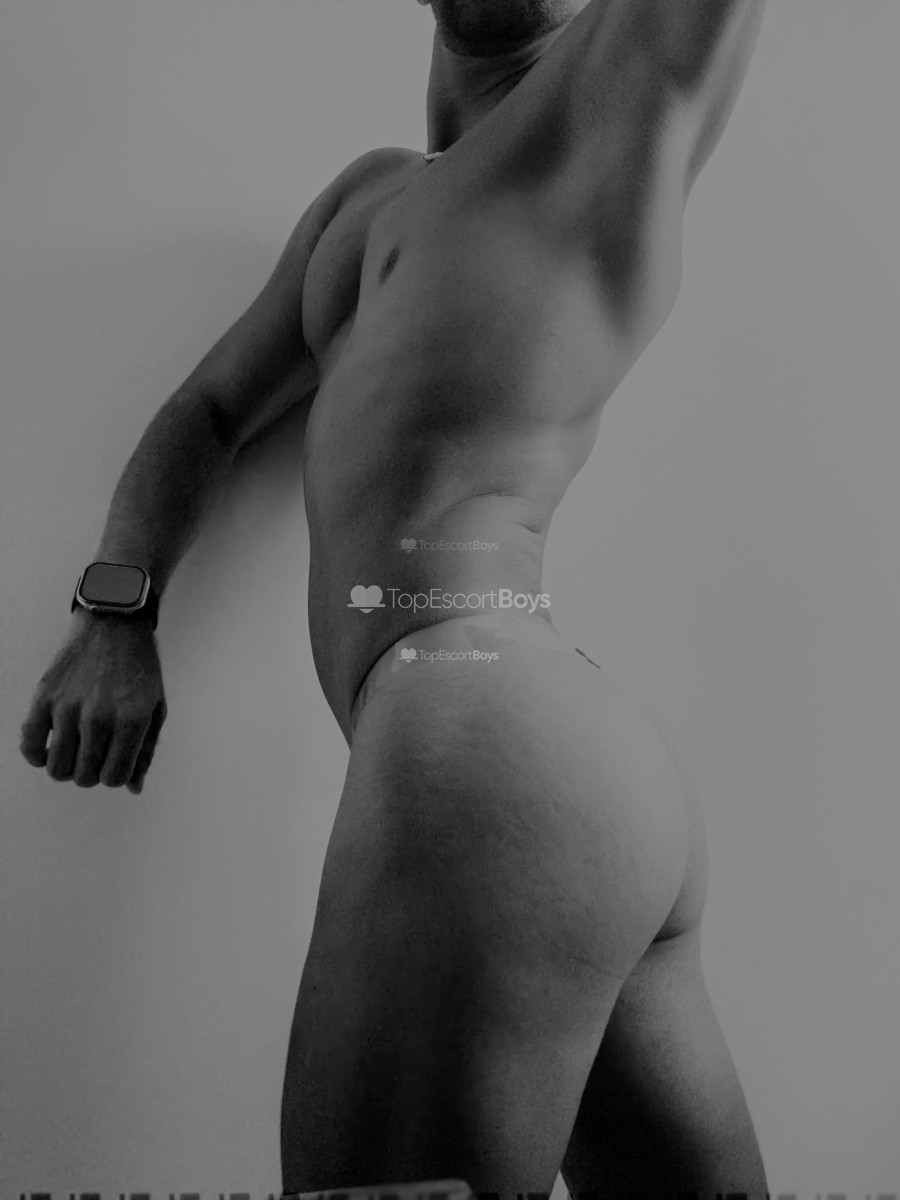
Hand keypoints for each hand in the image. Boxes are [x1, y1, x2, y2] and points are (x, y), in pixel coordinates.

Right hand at [19, 615, 167, 793]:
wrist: (115, 622)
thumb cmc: (139, 666)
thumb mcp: (155, 706)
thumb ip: (146, 750)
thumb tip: (133, 787)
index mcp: (131, 720)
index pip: (115, 777)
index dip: (114, 777)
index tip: (114, 763)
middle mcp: (99, 717)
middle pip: (84, 777)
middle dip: (91, 773)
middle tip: (95, 755)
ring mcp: (68, 707)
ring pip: (57, 767)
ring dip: (66, 767)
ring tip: (75, 750)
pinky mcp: (45, 696)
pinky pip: (30, 744)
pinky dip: (36, 754)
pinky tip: (49, 746)